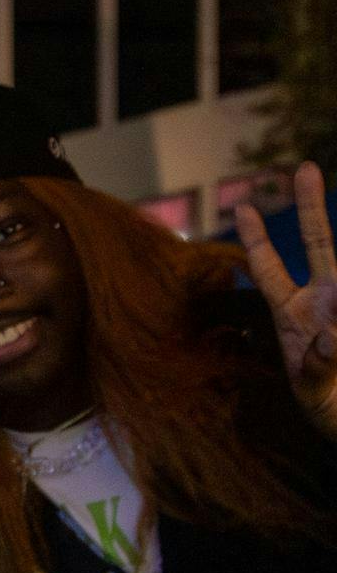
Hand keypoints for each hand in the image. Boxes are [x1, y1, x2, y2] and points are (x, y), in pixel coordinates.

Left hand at [237, 161, 336, 439]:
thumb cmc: (325, 405)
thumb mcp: (312, 392)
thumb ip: (317, 367)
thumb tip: (332, 334)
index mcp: (291, 314)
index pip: (268, 271)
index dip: (257, 241)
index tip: (244, 207)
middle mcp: (322, 300)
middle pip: (317, 243)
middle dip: (310, 206)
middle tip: (304, 168)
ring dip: (325, 250)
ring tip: (323, 268)